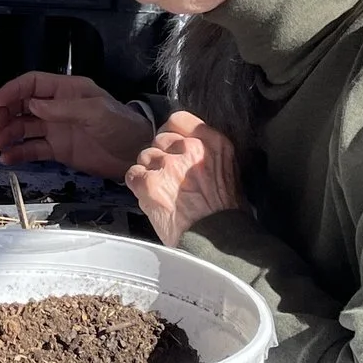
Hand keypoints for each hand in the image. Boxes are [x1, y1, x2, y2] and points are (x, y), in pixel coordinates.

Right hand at [0, 72, 151, 182]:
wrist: (136, 155)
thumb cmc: (120, 126)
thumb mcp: (95, 112)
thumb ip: (63, 108)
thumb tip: (32, 105)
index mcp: (67, 90)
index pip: (33, 84)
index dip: (13, 90)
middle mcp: (57, 107)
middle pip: (23, 105)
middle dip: (5, 114)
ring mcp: (56, 129)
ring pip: (24, 128)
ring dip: (8, 134)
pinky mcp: (58, 149)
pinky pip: (32, 149)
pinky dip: (18, 152)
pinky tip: (7, 158)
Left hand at [124, 113, 243, 244]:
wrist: (219, 242)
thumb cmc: (226, 215)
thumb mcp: (229, 173)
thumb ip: (208, 155)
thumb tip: (189, 149)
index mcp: (213, 143)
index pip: (179, 120)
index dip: (171, 133)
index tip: (171, 145)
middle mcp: (190, 149)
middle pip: (159, 139)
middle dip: (161, 156)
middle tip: (168, 177)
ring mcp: (168, 165)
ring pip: (145, 156)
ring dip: (149, 172)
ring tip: (162, 191)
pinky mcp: (150, 183)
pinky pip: (132, 174)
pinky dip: (137, 186)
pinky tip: (150, 198)